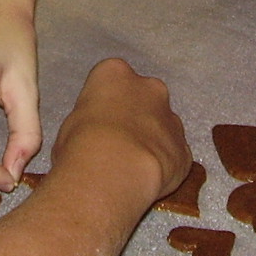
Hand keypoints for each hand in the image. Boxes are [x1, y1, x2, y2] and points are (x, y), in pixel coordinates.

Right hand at [52, 59, 189, 203]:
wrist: (114, 172)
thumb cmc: (80, 144)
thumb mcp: (71, 124)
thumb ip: (90, 120)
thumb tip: (96, 134)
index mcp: (114, 74)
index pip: (112, 79)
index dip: (105, 102)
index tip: (98, 122)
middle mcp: (149, 88)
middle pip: (145, 96)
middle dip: (137, 115)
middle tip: (120, 142)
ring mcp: (171, 118)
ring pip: (163, 125)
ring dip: (153, 140)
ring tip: (134, 167)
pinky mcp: (184, 150)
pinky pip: (173, 154)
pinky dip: (164, 165)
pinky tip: (149, 181)